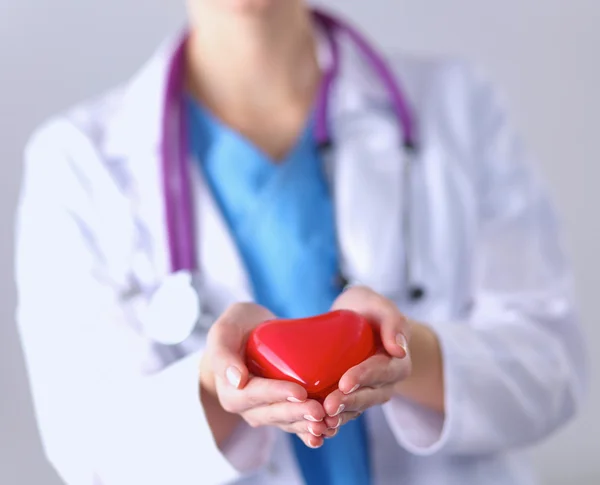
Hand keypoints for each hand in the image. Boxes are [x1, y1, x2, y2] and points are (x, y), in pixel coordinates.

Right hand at [200, 302, 333, 448]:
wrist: (248, 332)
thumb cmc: (236, 328)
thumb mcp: (223, 332)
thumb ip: (223, 354)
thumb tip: (237, 379)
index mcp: (231, 392)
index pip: (256, 394)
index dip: (277, 394)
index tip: (300, 392)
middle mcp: (247, 408)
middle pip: (274, 413)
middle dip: (297, 414)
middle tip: (319, 411)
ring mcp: (265, 411)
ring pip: (287, 422)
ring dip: (306, 425)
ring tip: (327, 424)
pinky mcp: (281, 410)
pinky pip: (295, 423)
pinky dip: (310, 430)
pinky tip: (328, 432)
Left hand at [321, 286, 412, 429]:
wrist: (357, 320)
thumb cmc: (368, 309)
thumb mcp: (378, 305)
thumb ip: (392, 321)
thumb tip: (399, 350)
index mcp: (397, 362)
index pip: (381, 370)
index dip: (363, 377)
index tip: (344, 382)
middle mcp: (386, 383)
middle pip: (369, 395)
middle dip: (349, 402)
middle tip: (328, 406)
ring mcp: (369, 393)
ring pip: (356, 409)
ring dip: (339, 416)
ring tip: (320, 419)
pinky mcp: (352, 399)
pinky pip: (345, 414)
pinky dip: (332, 421)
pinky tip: (315, 428)